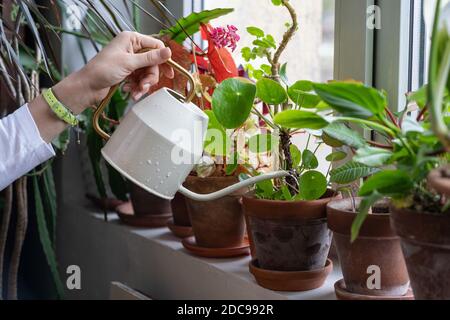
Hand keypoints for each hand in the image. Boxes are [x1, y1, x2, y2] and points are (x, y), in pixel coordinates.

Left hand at [53, 32, 173, 113]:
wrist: (87, 87)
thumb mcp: (129, 63)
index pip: (155, 46)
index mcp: (131, 39)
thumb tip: (168, 52)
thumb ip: (150, 58)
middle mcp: (131, 48)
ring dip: (144, 84)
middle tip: (145, 85)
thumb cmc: (102, 70)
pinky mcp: (128, 72)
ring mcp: (130, 61)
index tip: (169, 73)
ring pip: (147, 73)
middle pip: (153, 63)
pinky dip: (138, 87)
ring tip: (136, 92)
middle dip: (150, 77)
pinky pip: (140, 79)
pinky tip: (131, 92)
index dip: (163, 60)